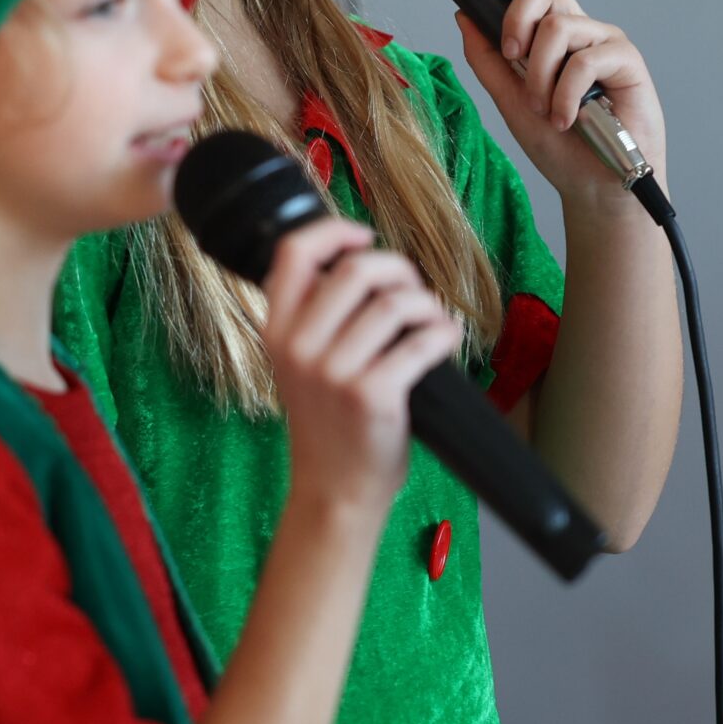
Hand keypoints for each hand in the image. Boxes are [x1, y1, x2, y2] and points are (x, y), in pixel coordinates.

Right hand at [260, 219, 461, 516]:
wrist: (334, 491)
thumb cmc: (328, 425)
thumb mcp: (299, 365)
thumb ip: (317, 317)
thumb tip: (369, 265)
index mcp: (276, 331)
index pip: (293, 253)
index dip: (333, 232)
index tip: (362, 237)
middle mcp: (298, 347)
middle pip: (356, 269)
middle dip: (398, 271)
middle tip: (412, 292)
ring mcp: (333, 371)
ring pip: (395, 303)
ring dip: (427, 305)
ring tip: (431, 322)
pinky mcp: (371, 395)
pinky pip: (422, 341)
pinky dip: (445, 333)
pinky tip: (445, 341)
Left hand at [455, 0, 666, 208]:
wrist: (590, 187)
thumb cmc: (559, 146)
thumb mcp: (508, 99)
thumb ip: (486, 59)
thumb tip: (464, 15)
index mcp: (552, 33)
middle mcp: (580, 30)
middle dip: (516, 21)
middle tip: (512, 60)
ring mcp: (605, 43)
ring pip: (559, 27)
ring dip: (540, 76)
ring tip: (544, 109)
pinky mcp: (628, 62)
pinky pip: (586, 59)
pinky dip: (566, 94)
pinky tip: (567, 118)